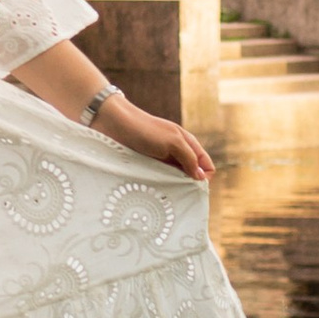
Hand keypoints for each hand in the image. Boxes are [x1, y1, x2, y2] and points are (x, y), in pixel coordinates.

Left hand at [95, 96, 214, 182]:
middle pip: (191, 175)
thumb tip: (201, 178)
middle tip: (178, 193)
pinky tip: (154, 191)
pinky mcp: (146, 167)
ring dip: (172, 188)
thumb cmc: (144, 129)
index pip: (206, 165)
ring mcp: (161, 161)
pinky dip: (159, 187)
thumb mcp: (172, 141)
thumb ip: (189, 158)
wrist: (112, 124)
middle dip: (188, 186)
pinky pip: (159, 181)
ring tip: (164, 194)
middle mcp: (176, 153)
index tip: (193, 186)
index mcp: (187, 144)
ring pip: (175, 181)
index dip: (204, 177)